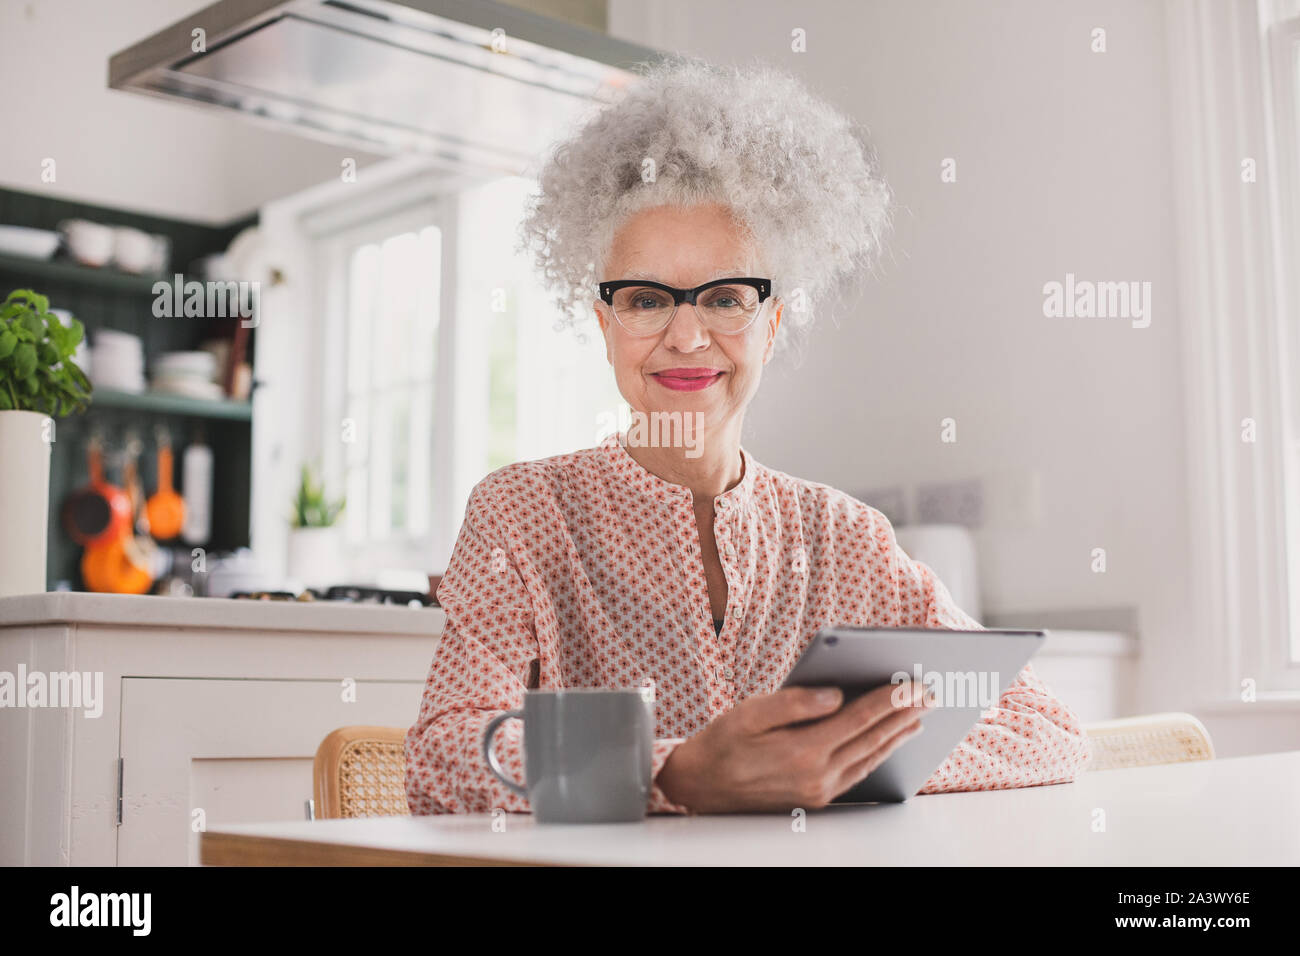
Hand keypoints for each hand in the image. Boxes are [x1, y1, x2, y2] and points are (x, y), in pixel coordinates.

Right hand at [655, 681, 931, 812]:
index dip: (889, 700)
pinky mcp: (816, 799)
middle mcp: (816, 775)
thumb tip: (835, 694)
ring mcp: (819, 791)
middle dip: (903, 716)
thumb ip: (794, 702)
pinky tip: (886, 743)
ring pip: (869, 759)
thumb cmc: (721, 743)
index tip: (913, 685)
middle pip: (872, 740)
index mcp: (802, 750)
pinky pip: (858, 774)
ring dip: (896, 737)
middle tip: (928, 695)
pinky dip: (878, 755)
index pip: (858, 719)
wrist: (700, 786)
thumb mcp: (749, 712)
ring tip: (917, 717)